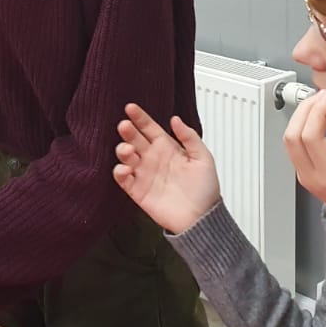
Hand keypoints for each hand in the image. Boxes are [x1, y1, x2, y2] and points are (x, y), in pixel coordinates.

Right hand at [113, 103, 220, 234]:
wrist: (201, 218)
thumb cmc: (205, 190)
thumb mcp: (203, 158)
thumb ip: (190, 138)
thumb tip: (175, 119)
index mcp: (168, 148)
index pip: (150, 129)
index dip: (140, 118)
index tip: (131, 108)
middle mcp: (153, 159)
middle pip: (135, 139)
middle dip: (128, 131)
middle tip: (124, 125)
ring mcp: (144, 174)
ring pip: (126, 157)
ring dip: (123, 150)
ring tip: (128, 150)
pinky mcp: (137, 191)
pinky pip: (123, 178)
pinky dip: (120, 172)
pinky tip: (126, 169)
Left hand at [282, 90, 325, 216]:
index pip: (310, 137)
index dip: (317, 111)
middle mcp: (311, 176)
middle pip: (292, 135)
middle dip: (305, 108)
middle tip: (324, 94)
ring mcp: (304, 174)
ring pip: (289, 138)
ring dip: (301, 115)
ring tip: (322, 101)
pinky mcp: (305, 171)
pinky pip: (294, 143)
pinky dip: (302, 123)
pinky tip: (319, 115)